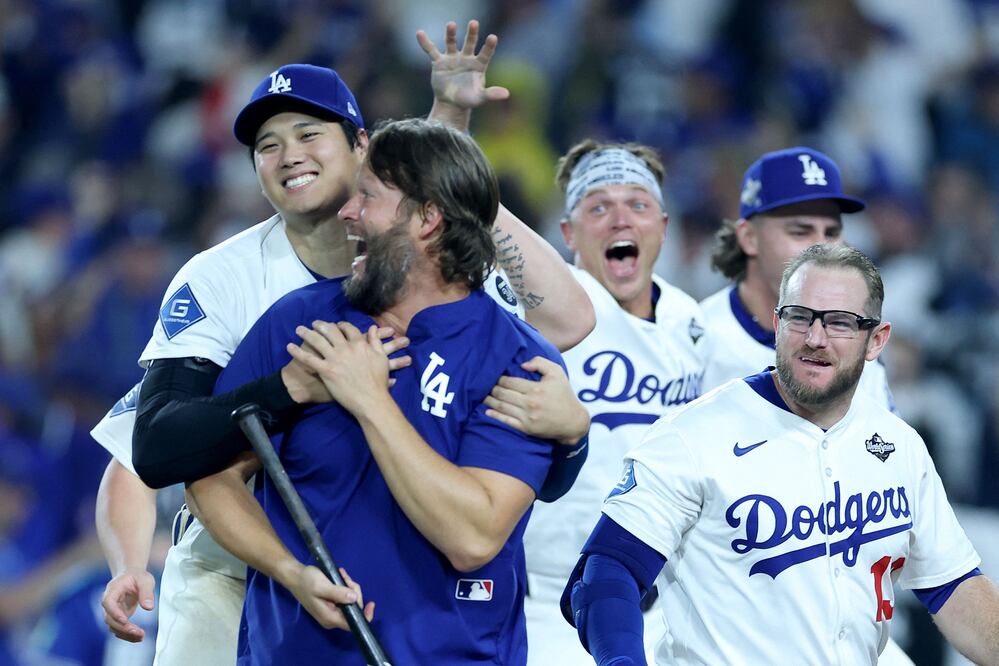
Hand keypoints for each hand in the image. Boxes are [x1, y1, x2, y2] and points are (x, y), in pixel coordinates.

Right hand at [101, 567, 155, 641]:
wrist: (132, 577)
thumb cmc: (138, 577)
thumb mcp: (145, 580)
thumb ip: (146, 592)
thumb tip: (149, 608)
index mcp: (112, 590)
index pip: (108, 603)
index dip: (114, 612)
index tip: (125, 620)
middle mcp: (109, 603)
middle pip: (109, 618)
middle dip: (122, 627)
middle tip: (138, 632)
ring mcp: (112, 612)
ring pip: (113, 627)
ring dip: (125, 634)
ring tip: (141, 637)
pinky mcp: (118, 618)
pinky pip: (119, 629)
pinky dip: (128, 635)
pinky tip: (139, 638)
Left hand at [283, 326, 410, 403]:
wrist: (371, 400)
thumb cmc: (378, 382)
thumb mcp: (382, 358)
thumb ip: (376, 341)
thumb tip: (373, 328)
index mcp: (359, 344)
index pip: (348, 329)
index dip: (341, 325)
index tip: (336, 325)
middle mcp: (345, 348)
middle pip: (330, 331)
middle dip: (321, 325)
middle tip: (315, 323)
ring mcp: (335, 359)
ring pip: (317, 341)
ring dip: (307, 333)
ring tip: (299, 329)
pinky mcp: (326, 371)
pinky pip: (309, 359)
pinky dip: (297, 352)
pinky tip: (289, 346)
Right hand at [288, 565, 373, 630]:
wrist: (294, 577)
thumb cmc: (307, 581)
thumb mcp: (322, 586)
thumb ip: (338, 593)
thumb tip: (354, 599)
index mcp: (330, 618)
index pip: (352, 624)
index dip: (364, 615)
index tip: (371, 603)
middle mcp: (332, 618)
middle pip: (353, 608)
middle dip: (353, 591)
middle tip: (345, 578)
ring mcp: (332, 611)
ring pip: (350, 600)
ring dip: (349, 586)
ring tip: (341, 574)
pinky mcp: (331, 603)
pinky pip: (344, 596)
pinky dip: (345, 586)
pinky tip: (340, 575)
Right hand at [418, 20, 508, 111]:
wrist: (451, 103)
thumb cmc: (468, 99)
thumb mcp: (480, 98)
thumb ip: (491, 94)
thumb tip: (506, 94)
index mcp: (478, 65)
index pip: (485, 53)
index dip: (489, 46)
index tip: (493, 37)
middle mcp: (466, 58)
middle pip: (470, 43)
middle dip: (472, 33)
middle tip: (474, 23)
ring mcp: (452, 58)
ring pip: (451, 43)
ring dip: (451, 34)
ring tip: (451, 25)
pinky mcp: (439, 62)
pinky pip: (431, 50)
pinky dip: (425, 43)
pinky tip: (420, 33)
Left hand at [484, 356, 589, 444]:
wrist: (573, 421)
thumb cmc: (564, 394)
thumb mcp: (557, 372)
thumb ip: (540, 363)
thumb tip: (522, 365)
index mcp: (536, 389)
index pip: (510, 381)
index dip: (499, 378)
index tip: (494, 376)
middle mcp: (530, 403)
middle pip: (503, 393)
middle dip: (492, 388)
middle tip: (484, 385)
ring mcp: (527, 417)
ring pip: (502, 407)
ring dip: (490, 401)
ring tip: (482, 396)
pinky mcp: (526, 428)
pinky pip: (506, 421)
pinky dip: (495, 416)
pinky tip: (487, 412)